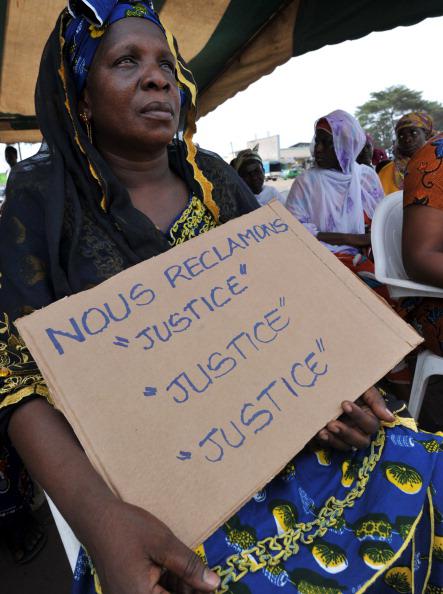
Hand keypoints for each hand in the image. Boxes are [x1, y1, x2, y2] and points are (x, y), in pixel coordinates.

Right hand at [88, 499, 219, 593]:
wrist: (95, 517)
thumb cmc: (127, 528)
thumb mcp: (164, 544)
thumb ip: (189, 567)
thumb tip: (214, 584)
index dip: (198, 593)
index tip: (213, 587)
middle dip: (191, 590)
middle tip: (210, 578)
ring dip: (182, 587)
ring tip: (197, 571)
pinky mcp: (128, 591)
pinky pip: (154, 592)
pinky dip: (169, 583)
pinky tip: (182, 571)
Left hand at [314, 387, 394, 450]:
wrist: (332, 385)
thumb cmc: (351, 385)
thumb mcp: (364, 388)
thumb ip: (375, 401)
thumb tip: (390, 419)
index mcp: (370, 418)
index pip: (370, 424)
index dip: (358, 416)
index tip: (344, 403)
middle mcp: (360, 430)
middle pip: (361, 441)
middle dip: (346, 433)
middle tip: (332, 423)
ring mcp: (346, 436)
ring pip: (346, 447)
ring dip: (335, 440)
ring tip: (323, 431)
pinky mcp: (332, 438)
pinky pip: (331, 446)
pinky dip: (325, 441)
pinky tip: (318, 433)